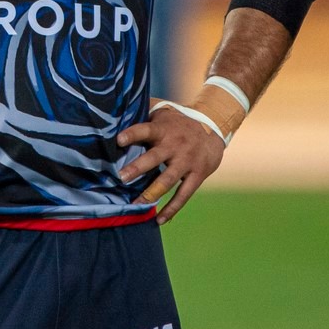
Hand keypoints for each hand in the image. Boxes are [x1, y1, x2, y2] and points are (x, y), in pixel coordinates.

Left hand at [116, 101, 225, 224]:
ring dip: (151, 192)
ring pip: (168, 180)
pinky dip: (172, 209)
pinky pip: (183, 195)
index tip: (118, 140)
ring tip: (136, 204)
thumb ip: (143, 111)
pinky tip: (159, 220)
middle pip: (155, 157)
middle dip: (138, 167)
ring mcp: (186, 161)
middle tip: (121, 177)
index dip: (132, 134)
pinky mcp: (197, 175)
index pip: (145, 130)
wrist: (214, 125)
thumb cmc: (178, 121)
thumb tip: (114, 108)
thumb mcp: (163, 111)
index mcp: (162, 128)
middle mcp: (174, 145)